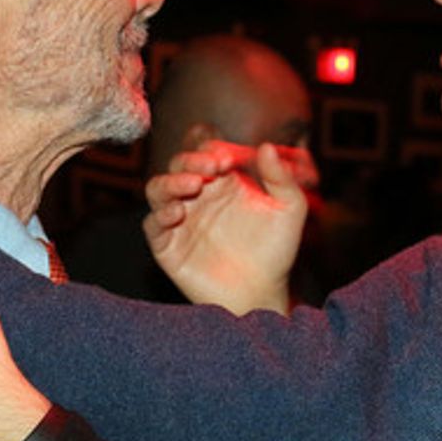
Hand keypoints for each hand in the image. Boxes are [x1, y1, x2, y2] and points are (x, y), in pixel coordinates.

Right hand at [143, 141, 307, 313]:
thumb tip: (267, 146)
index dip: (212, 148)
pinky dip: (160, 215)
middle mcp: (198, 196)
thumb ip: (281, 178)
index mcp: (223, 181)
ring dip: (171, 182)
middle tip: (209, 167)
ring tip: (192, 185)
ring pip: (158, 189)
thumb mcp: (289, 210)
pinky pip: (152, 225)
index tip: (227, 159)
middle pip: (179, 165)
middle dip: (190, 159)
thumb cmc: (276, 250)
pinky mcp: (168, 246)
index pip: (207, 151)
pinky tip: (178, 214)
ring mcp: (181, 220)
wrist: (262, 293)